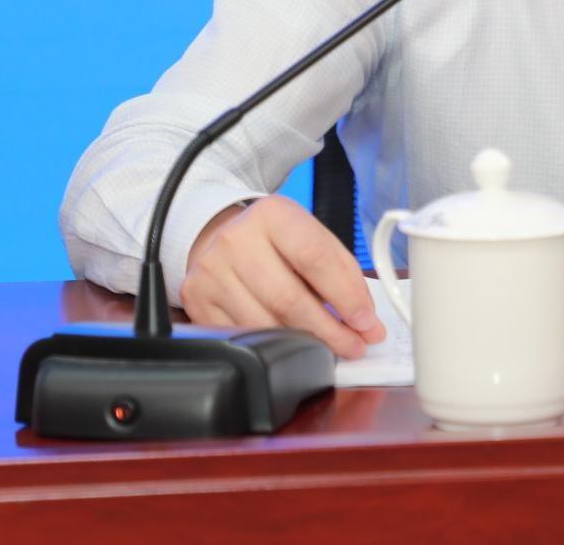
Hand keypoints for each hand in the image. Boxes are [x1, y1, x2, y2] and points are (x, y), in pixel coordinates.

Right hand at [179, 195, 386, 358]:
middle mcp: (236, 239)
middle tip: (355, 345)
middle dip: (329, 331)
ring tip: (329, 348)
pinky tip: (290, 347)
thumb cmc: (277, 242)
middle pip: (289, 298)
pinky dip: (272, 347)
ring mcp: (211, 271)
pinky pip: (241, 336)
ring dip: (303, 344)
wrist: (222, 237)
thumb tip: (367, 320)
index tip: (366, 322)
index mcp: (272, 214)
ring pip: (265, 324)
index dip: (346, 296)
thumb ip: (343, 273)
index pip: (315, 258)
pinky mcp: (196, 299)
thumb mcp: (311, 238)